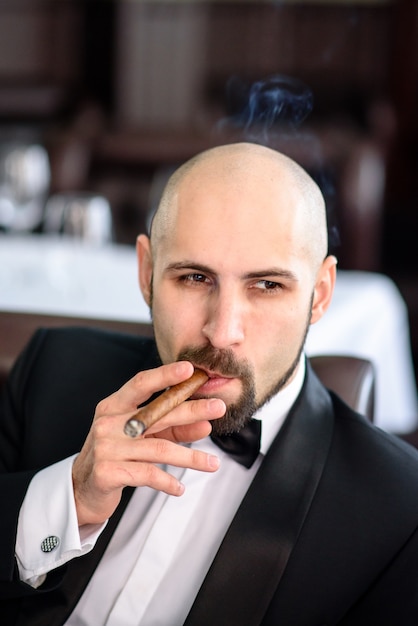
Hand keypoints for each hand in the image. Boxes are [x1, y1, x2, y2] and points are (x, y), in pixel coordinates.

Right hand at [72, 361, 224, 525]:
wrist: (82, 489)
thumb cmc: (116, 456)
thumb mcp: (142, 438)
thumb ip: (172, 429)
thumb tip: (206, 424)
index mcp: (114, 406)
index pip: (141, 384)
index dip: (165, 375)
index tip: (189, 369)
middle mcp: (108, 423)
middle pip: (157, 413)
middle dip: (192, 410)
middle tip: (218, 408)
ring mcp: (106, 448)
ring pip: (159, 448)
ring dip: (190, 456)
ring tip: (213, 463)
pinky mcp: (108, 472)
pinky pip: (148, 474)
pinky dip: (168, 482)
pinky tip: (180, 488)